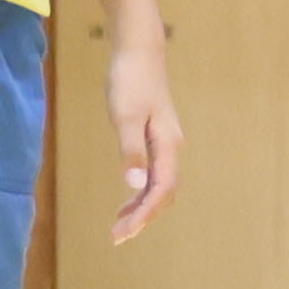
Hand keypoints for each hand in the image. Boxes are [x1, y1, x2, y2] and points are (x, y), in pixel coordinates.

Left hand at [103, 37, 185, 244]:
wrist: (138, 51)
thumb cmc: (131, 81)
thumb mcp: (126, 117)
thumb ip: (131, 152)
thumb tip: (135, 187)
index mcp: (168, 145)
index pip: (161, 191)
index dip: (143, 215)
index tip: (122, 233)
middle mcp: (171, 148)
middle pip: (164, 193)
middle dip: (143, 217)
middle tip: (117, 237)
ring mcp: (164, 143)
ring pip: (159, 185)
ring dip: (142, 207)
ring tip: (119, 224)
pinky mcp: (154, 137)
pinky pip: (153, 173)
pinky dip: (141, 191)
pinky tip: (127, 197)